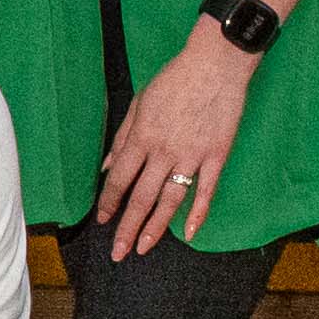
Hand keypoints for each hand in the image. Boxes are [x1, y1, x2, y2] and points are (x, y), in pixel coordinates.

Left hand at [92, 27, 255, 261]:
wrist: (214, 65)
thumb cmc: (174, 80)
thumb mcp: (139, 103)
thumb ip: (122, 137)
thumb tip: (106, 167)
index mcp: (141, 138)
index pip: (119, 179)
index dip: (108, 203)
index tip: (102, 220)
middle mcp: (163, 152)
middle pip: (141, 198)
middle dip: (126, 228)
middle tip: (118, 252)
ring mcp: (192, 156)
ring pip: (170, 201)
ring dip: (155, 228)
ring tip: (143, 249)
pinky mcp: (216, 156)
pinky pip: (206, 191)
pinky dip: (197, 214)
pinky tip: (188, 233)